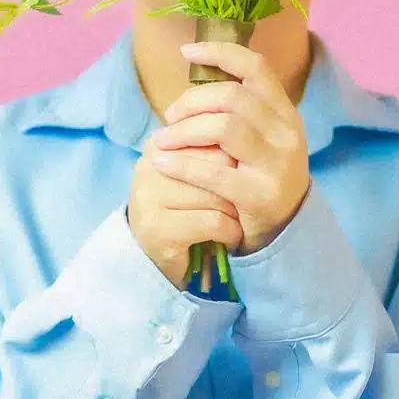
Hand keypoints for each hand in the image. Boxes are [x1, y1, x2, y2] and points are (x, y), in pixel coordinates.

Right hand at [128, 138, 244, 289]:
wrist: (152, 263)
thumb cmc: (185, 214)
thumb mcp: (197, 179)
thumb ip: (214, 154)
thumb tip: (249, 135)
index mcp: (159, 145)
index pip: (212, 137)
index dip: (234, 160)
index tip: (240, 178)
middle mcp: (149, 166)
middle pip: (217, 162)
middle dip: (237, 185)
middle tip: (243, 202)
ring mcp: (149, 197)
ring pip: (217, 194)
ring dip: (236, 214)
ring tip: (237, 222)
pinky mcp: (157, 228)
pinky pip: (214, 222)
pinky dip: (231, 234)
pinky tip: (228, 240)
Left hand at [152, 41, 311, 255]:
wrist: (286, 230)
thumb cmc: (260, 173)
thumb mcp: (262, 136)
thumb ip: (238, 108)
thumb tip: (195, 76)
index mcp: (284, 112)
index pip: (255, 67)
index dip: (220, 52)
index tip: (186, 51)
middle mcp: (286, 133)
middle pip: (232, 97)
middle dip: (192, 101)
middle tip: (170, 115)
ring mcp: (277, 165)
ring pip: (224, 127)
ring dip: (185, 130)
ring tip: (163, 139)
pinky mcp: (261, 196)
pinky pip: (214, 171)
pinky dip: (181, 163)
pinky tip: (161, 162)